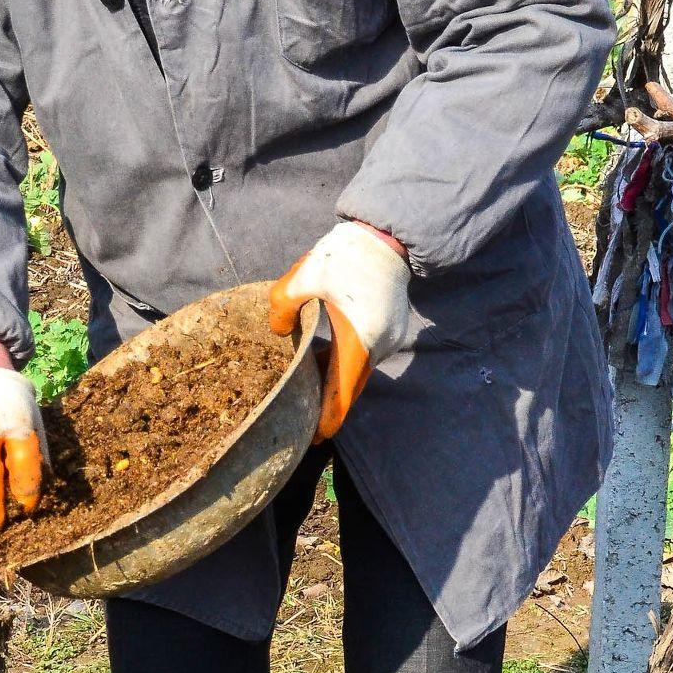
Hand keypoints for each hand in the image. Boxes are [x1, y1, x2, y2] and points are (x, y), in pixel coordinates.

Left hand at [267, 222, 411, 442]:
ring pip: (360, 370)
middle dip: (329, 405)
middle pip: (352, 387)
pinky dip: (348, 363)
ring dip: (336, 380)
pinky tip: (325, 359)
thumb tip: (279, 332)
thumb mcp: (303, 276)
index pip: (342, 394)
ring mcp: (391, 338)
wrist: (387, 235)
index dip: (328, 418)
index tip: (315, 437)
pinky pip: (368, 354)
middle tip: (306, 423)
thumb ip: (282, 307)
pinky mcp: (393, 328)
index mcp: (358, 340)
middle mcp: (379, 346)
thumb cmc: (345, 255)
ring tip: (309, 390)